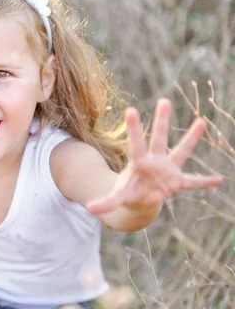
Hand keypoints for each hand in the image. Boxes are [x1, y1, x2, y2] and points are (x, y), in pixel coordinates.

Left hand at [87, 98, 222, 214]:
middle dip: (161, 121)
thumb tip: (89, 208)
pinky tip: (219, 180)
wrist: (140, 199)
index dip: (134, 128)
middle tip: (164, 100)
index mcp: (139, 162)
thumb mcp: (116, 197)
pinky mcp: (177, 181)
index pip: (136, 143)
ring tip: (201, 121)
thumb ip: (105, 202)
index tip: (131, 109)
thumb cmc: (128, 192)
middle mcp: (155, 160)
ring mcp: (168, 169)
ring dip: (191, 138)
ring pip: (181, 151)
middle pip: (158, 138)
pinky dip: (205, 182)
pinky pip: (193, 182)